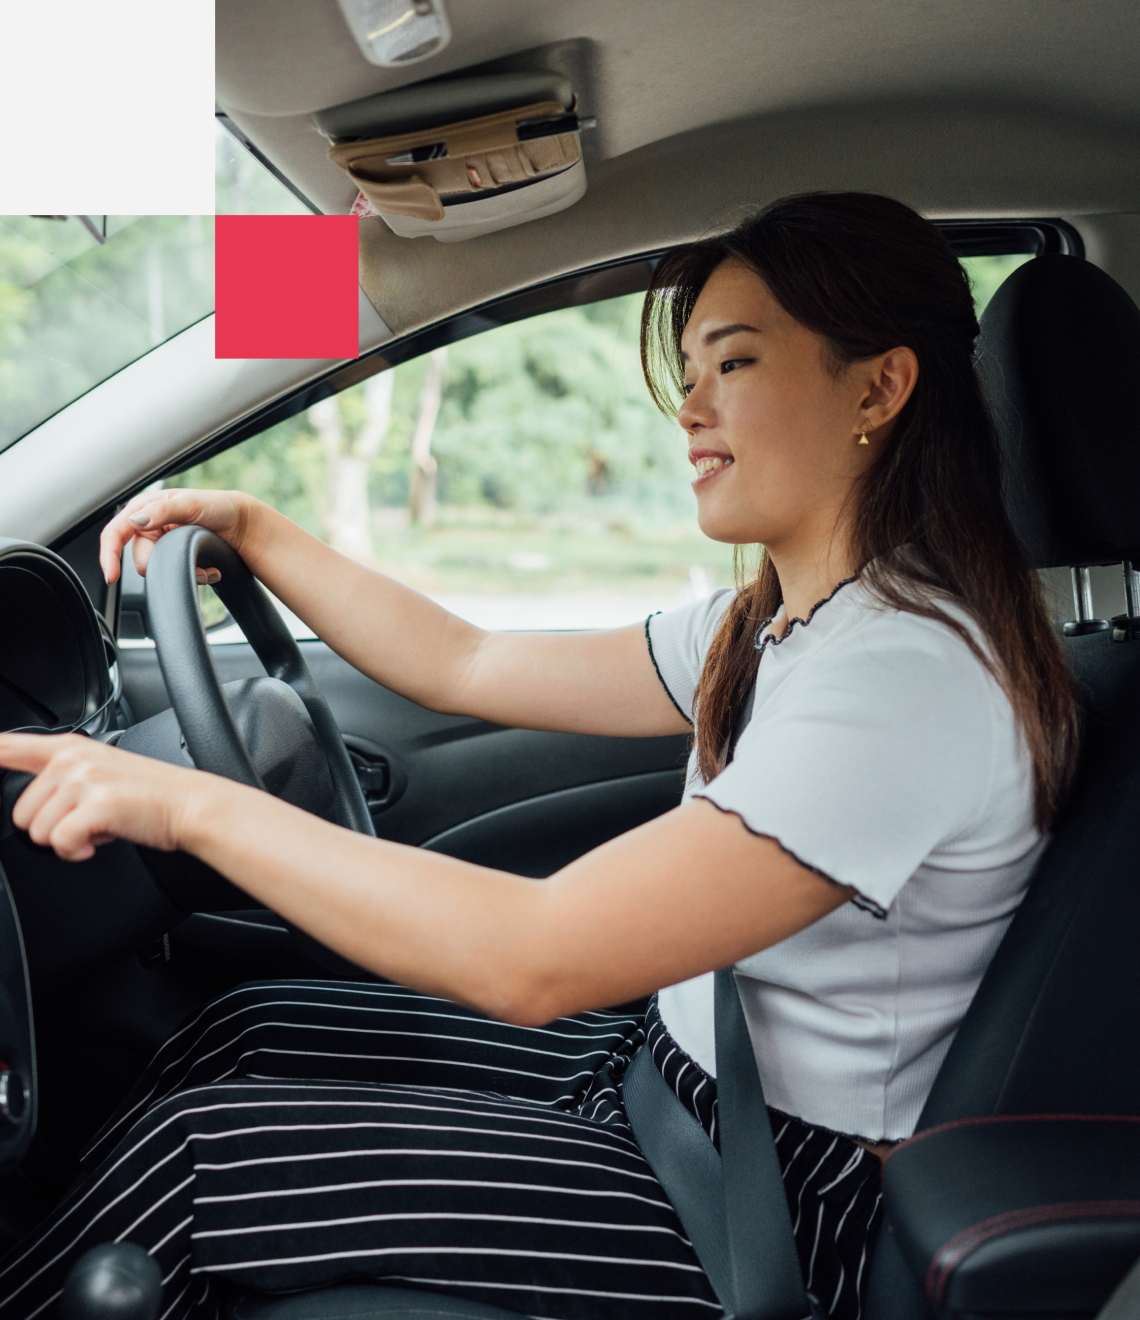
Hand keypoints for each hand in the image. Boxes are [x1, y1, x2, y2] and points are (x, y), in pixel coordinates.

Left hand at [0, 734, 204, 861]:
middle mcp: (71, 759)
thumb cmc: (150, 795)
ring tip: (98, 828)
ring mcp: (82, 780)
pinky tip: (100, 841)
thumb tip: (32, 806)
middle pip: (20, 812)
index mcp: (68, 749)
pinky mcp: (95, 805)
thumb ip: (62, 777)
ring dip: (66, 841)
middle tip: (87, 821)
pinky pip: (60, 843)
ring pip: (38, 831)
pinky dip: (77, 852)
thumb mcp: (101, 771)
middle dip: (50, 828)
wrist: (189, 805)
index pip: (6, 747)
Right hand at [99, 488, 255, 586]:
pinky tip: (210, 569)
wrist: (242, 524)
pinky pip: (177, 577)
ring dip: (187, 572)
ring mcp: (163, 545)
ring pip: (161, 572)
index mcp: (145, 509)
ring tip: (207, 564)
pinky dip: (196, 576)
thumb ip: (162, 511)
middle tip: (194, 558)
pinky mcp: (177, 559)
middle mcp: (150, 528)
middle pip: (142, 561)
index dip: (109, 555)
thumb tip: (136, 521)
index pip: (115, 533)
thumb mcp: (190, 503)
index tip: (112, 577)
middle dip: (167, 566)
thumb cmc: (217, 506)